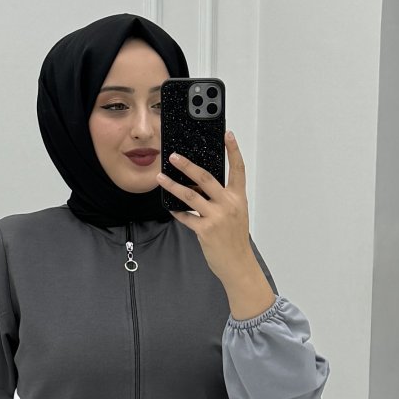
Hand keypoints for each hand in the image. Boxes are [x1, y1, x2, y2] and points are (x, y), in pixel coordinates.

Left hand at [158, 131, 275, 318]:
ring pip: (190, 195)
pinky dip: (177, 211)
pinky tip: (169, 206)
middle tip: (173, 156)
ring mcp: (217, 217)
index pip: (238, 169)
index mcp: (238, 198)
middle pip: (206, 178)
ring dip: (173, 185)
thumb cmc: (235, 240)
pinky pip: (186, 216)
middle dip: (187, 165)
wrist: (238, 264)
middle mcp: (228, 204)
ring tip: (160, 178)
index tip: (227, 134)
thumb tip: (201, 186)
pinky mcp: (205, 230)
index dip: (233, 150)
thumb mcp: (236, 215)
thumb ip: (223, 199)